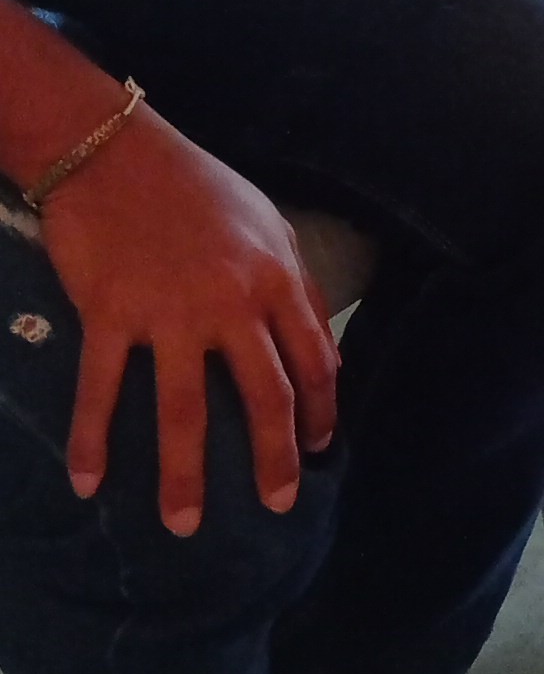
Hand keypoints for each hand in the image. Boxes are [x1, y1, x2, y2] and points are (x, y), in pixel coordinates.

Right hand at [42, 113, 339, 533]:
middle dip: (274, 460)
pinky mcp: (111, 312)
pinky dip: (92, 440)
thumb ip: (295, 281)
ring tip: (184, 525)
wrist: (110, 148)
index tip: (318, 450)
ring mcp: (169, 311)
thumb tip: (323, 347)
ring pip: (186, 410)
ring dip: (185, 475)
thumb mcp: (264, 220)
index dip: (320, 412)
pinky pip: (103, 389)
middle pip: (264, 397)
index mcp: (274, 277)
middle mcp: (231, 301)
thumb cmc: (192, 183)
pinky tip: (88, 483)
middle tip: (275, 506)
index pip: (314, 361)